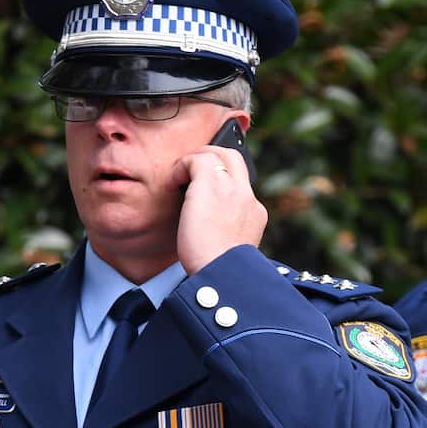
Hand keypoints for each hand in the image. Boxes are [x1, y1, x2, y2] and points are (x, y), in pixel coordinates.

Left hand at [174, 146, 267, 274]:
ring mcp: (233, 188)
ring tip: (179, 175)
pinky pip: (196, 159)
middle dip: (212, 156)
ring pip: (218, 154)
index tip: (205, 192)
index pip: (241, 186)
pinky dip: (181, 167)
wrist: (222, 274)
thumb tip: (208, 235)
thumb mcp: (230, 251)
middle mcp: (247, 197)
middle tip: (192, 168)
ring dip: (196, 160)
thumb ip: (226, 235)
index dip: (221, 182)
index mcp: (254, 214)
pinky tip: (172, 183)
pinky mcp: (212, 183)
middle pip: (235, 158)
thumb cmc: (219, 271)